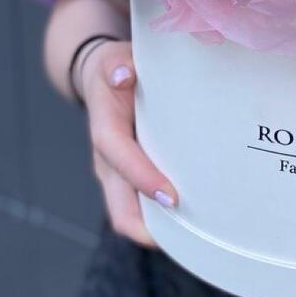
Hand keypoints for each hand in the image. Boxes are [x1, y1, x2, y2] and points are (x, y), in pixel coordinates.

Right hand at [78, 40, 178, 246]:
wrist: (100, 77)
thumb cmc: (116, 68)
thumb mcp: (115, 59)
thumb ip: (119, 65)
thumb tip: (123, 74)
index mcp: (105, 128)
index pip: (119, 157)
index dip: (142, 177)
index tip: (171, 195)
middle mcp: (106, 159)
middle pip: (119, 206)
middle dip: (148, 226)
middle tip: (188, 235)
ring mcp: (115, 173)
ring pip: (128, 214)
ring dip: (157, 229)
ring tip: (195, 237)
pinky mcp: (127, 178)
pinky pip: (139, 207)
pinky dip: (159, 221)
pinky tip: (190, 224)